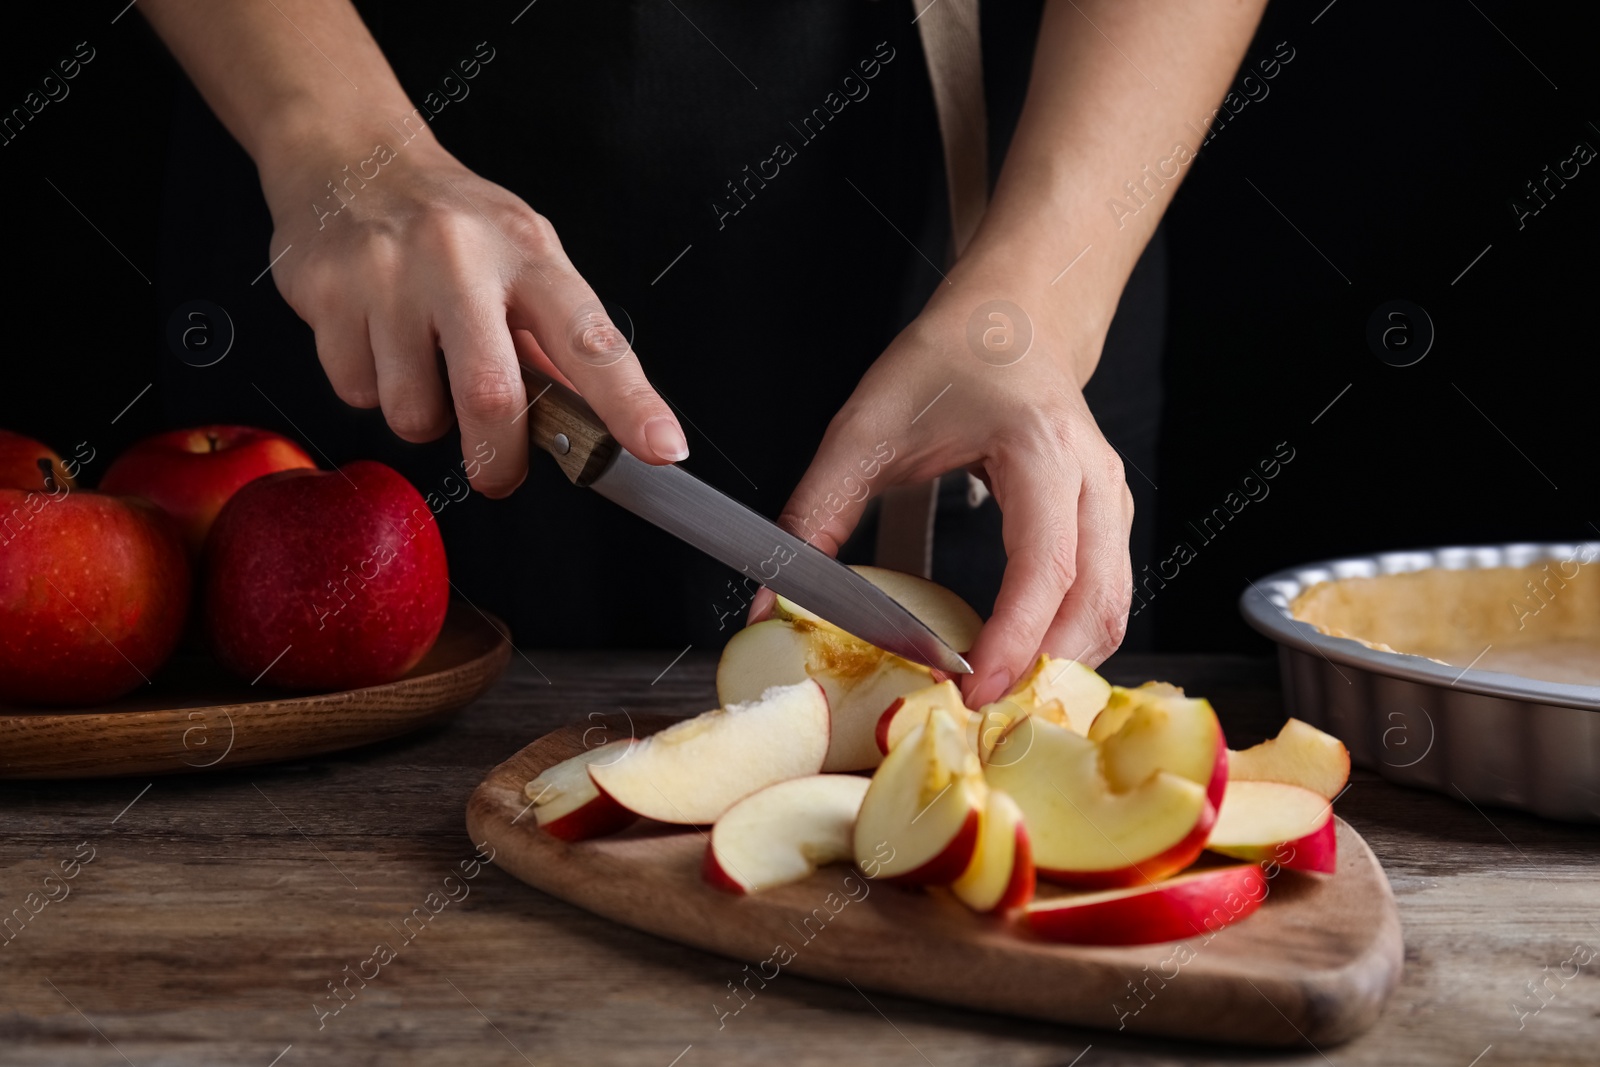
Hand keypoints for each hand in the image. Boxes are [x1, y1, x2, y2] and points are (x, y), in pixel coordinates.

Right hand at [256, 138, 688, 496]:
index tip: (662, 446)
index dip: (630, 403)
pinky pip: (356, 392)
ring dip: (424, 419)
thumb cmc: (452, 221)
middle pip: (492, 396)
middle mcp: (461, 259)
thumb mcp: (524, 257)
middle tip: (499, 473)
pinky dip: (370, 389)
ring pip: (413, 412)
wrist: (349, 154)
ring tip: (422, 368)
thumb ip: (558, 340)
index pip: (592, 340)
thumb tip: (598, 423)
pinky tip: (376, 342)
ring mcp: (389, 275)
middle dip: (499, 458)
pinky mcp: (327, 294)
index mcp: (529, 254)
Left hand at [772, 282, 1133, 708]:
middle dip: (1045, 673)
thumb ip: (815, 513)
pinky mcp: (1108, 521)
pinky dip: (1069, 643)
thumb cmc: (947, 361)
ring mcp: (1110, 501)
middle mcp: (1093, 477)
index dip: (1014, 638)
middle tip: (983, 720)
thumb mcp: (863, 428)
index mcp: (1039, 447)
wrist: (1011, 317)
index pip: (1044, 563)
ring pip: (1111, 608)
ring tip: (999, 707)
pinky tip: (1021, 670)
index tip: (972, 690)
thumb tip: (771, 604)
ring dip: (1062, 667)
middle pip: (1096, 601)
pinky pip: (1104, 598)